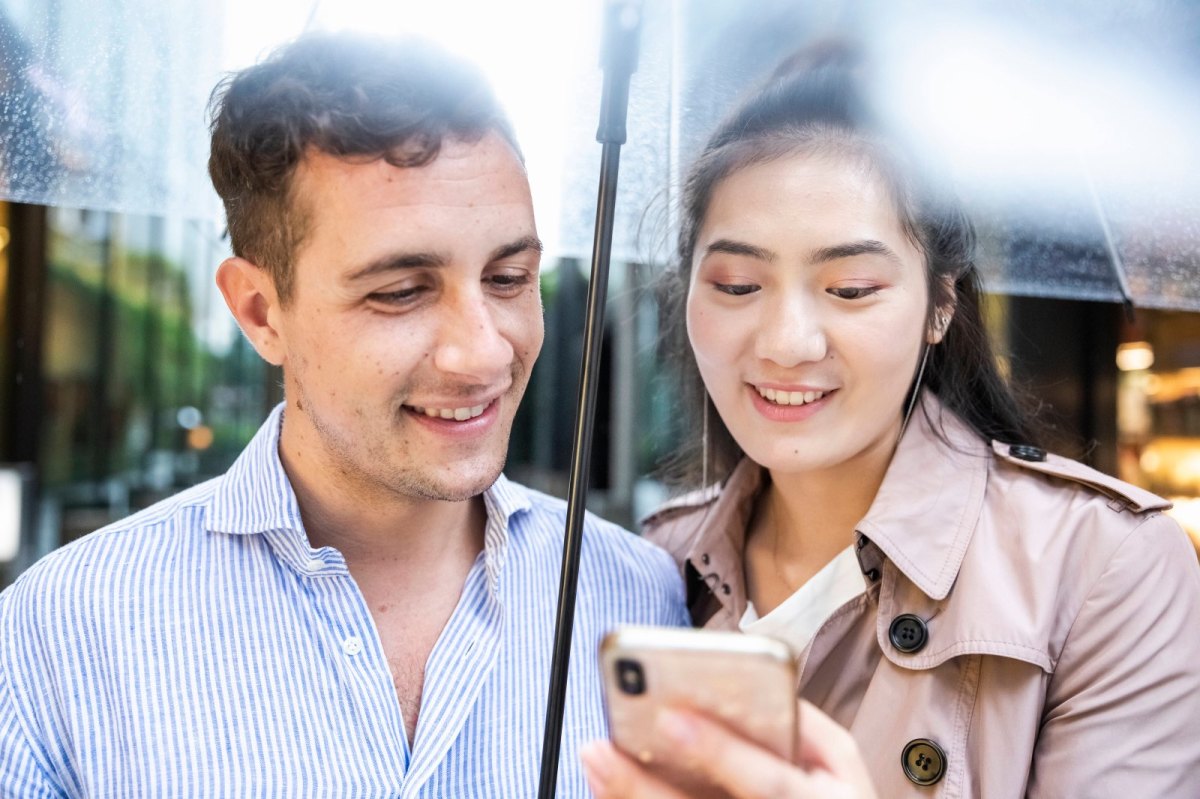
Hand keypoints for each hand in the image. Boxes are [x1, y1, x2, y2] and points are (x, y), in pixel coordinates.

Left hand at [581, 700, 876, 798]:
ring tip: (594, 757)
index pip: (769, 784)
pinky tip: (605, 784)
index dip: (721, 752)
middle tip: (602, 749)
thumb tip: (756, 685)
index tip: (671, 717)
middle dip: (646, 787)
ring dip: (628, 796)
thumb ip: (807, 724)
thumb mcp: (841, 764)